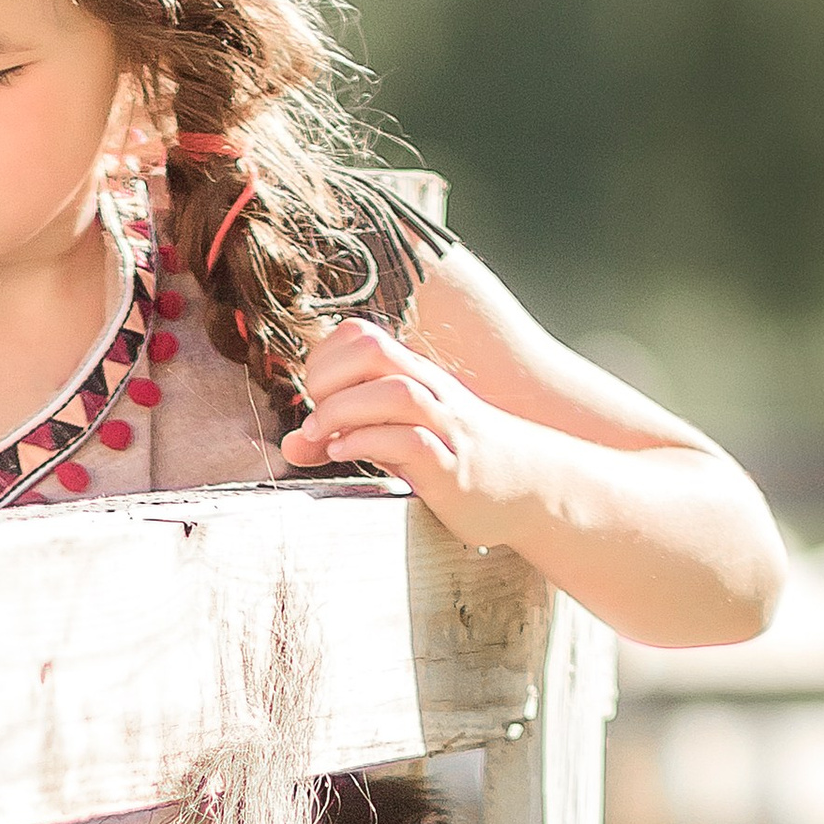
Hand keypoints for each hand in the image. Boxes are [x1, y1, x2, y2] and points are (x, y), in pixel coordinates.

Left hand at [278, 320, 551, 551]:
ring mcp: (445, 427)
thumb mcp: (398, 440)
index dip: (324, 358)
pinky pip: (410, 441)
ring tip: (323, 438)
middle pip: (372, 350)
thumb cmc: (456, 459)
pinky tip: (346, 454)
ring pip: (393, 392)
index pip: (360, 335)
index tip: (314, 397)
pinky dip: (368, 442)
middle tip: (314, 416)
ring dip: (343, 411)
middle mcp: (431, 392)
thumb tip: (292, 442)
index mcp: (415, 376)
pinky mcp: (452, 469)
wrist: (532, 488)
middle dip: (328, 377)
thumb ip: (349, 433)